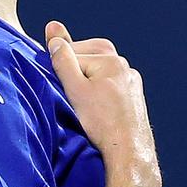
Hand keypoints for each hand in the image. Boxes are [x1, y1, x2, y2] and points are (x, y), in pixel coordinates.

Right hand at [44, 22, 159, 184]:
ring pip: (101, 71)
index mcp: (110, 60)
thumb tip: (54, 36)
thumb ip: (63, 61)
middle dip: (75, 65)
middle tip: (64, 85)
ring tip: (78, 97)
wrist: (128, 150)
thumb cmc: (102, 122)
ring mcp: (131, 82)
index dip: (59, 66)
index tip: (53, 80)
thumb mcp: (75, 90)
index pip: (74, 52)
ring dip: (87, 77)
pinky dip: (100, 89)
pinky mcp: (133, 97)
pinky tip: (94, 105)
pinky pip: (112, 85)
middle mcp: (124, 67)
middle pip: (90, 55)